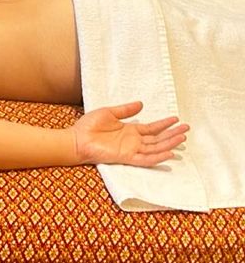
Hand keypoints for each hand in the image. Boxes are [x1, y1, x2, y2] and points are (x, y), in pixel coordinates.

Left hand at [73, 101, 188, 167]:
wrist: (77, 139)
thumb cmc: (89, 126)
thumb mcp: (108, 112)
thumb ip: (125, 110)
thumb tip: (141, 103)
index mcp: (130, 130)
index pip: (152, 128)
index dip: (164, 124)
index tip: (176, 119)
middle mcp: (133, 141)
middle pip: (157, 138)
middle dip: (172, 134)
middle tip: (186, 129)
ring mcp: (131, 149)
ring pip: (155, 147)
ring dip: (169, 144)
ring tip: (182, 138)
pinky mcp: (126, 157)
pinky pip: (145, 159)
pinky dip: (157, 157)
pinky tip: (168, 153)